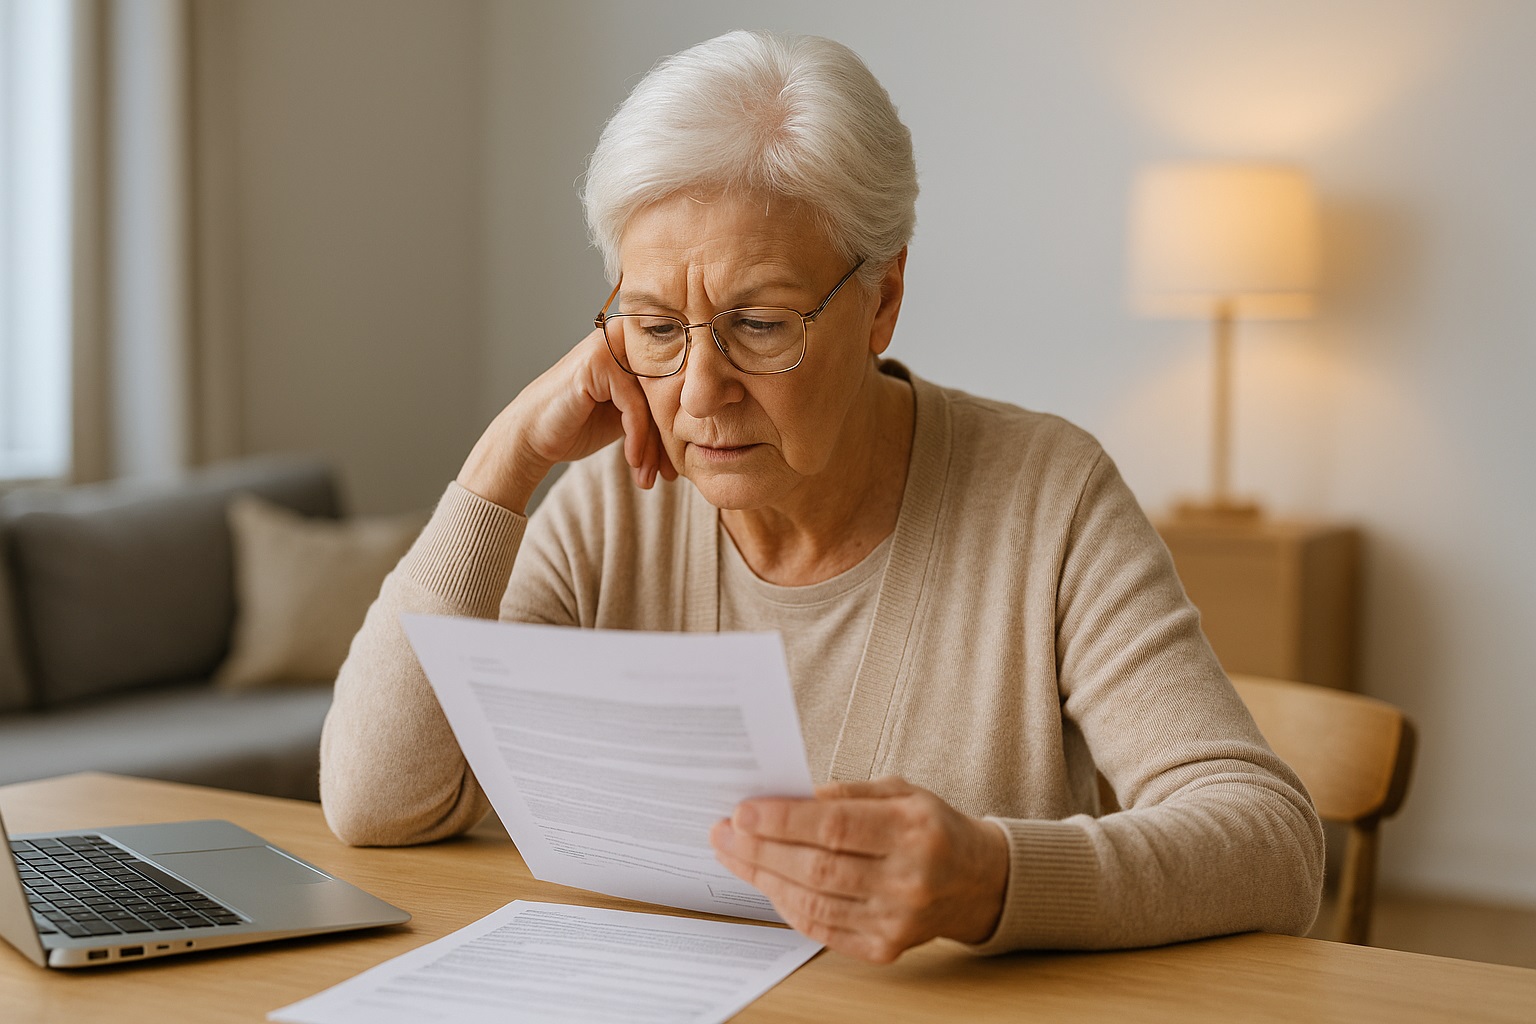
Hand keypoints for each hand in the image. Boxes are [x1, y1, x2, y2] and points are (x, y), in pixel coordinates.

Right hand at [457, 329, 675, 511]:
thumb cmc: (578, 426)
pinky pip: (634, 405)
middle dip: (667, 442)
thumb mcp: (627, 417)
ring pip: (652, 402)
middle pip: (665, 394)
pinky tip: (633, 462)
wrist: (532, 437)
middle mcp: (624, 339)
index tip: (677, 468)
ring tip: (649, 477)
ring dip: (652, 447)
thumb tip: (705, 428)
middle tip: (670, 477)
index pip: (672, 389)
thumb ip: (658, 410)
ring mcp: (610, 346)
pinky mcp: (598, 361)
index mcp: (635, 347)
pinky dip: (636, 438)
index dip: (675, 430)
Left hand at [710, 776, 1009, 962]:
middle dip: (760, 850)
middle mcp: (907, 879)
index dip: (782, 821)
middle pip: (816, 868)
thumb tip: (787, 798)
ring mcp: (896, 919)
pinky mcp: (885, 947)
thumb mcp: (901, 791)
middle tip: (724, 833)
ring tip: (734, 855)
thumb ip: (845, 793)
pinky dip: (787, 906)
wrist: (978, 881)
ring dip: (764, 878)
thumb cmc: (932, 828)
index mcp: (912, 831)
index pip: (834, 827)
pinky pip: (822, 928)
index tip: (743, 811)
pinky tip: (767, 883)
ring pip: (812, 901)